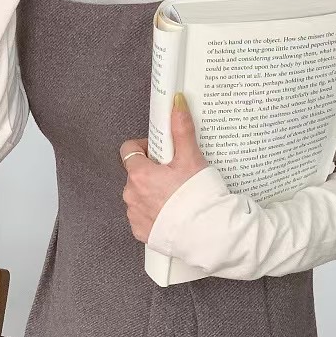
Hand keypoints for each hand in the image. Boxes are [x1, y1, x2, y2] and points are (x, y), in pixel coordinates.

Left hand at [120, 94, 208, 243]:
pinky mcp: (141, 232)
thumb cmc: (197, 198)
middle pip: (136, 174)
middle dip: (151, 172)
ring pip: (138, 196)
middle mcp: (131, 195)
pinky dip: (154, 213)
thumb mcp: (191, 159)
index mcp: (139, 174)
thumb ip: (181, 129)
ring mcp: (135, 215)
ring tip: (175, 196)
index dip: (143, 148)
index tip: (158, 151)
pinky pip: (143, 217)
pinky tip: (171, 213)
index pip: (129, 151)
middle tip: (174, 174)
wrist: (206, 233)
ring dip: (151, 193)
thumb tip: (176, 103)